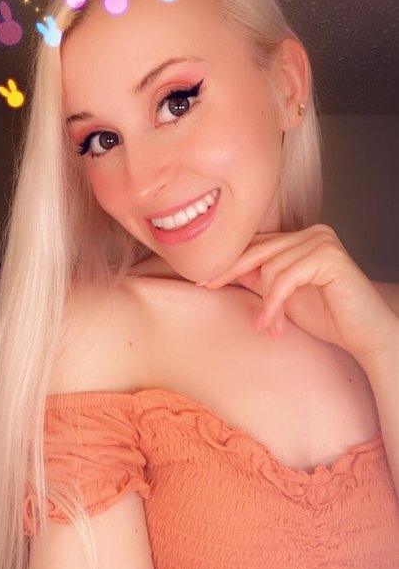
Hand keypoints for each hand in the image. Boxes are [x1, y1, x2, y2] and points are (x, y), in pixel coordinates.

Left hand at [201, 224, 397, 367]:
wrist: (364, 336)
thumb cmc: (328, 316)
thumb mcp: (282, 295)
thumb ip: (258, 279)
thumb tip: (221, 272)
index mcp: (302, 237)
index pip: (258, 244)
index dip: (229, 262)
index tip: (203, 280)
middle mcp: (313, 232)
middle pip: (259, 250)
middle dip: (231, 272)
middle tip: (208, 289)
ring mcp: (322, 241)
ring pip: (271, 267)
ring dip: (266, 303)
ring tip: (270, 326)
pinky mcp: (328, 256)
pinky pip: (286, 278)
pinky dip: (275, 304)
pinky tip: (276, 325)